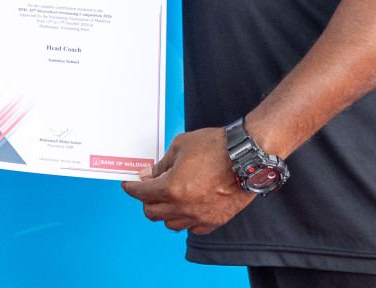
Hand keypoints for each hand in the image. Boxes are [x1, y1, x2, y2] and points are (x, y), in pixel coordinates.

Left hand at [121, 126, 254, 233]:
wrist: (246, 157)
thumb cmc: (215, 147)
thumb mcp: (180, 146)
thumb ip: (161, 164)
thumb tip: (148, 175)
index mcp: (172, 188)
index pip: (142, 194)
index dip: (132, 189)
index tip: (129, 185)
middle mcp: (183, 207)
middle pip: (152, 213)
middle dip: (145, 200)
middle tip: (148, 190)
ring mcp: (199, 217)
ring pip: (170, 224)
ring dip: (164, 212)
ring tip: (169, 198)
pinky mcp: (215, 221)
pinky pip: (192, 229)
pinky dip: (185, 220)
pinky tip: (187, 208)